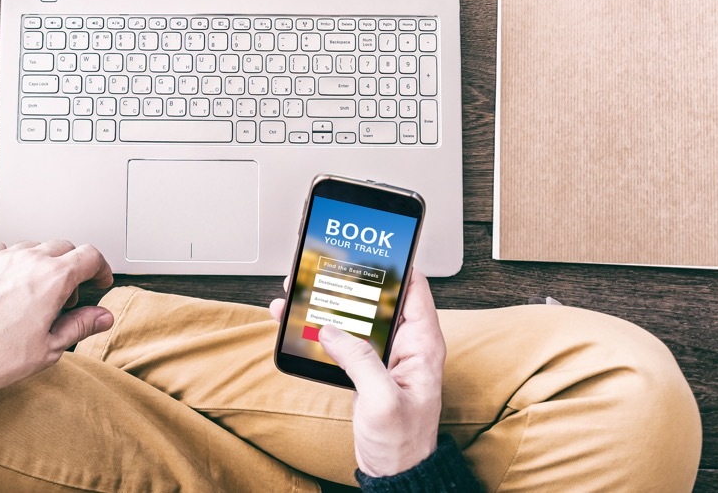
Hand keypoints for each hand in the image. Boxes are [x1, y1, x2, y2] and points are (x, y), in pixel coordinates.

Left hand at [0, 240, 113, 411]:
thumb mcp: (49, 347)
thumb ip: (80, 326)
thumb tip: (103, 317)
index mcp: (52, 278)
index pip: (90, 255)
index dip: (100, 268)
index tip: (98, 280)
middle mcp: (28, 259)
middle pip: (63, 247)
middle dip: (72, 267)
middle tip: (66, 295)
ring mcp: (0, 257)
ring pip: (32, 247)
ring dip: (41, 263)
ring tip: (34, 292)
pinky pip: (3, 251)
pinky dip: (12, 262)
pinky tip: (8, 284)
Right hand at [270, 270, 444, 476]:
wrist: (394, 474)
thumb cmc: (403, 444)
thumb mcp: (383, 402)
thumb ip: (361, 362)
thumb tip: (332, 330)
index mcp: (422, 344)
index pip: (413, 287)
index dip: (393, 264)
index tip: (366, 248)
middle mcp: (405, 343)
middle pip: (377, 297)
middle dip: (347, 280)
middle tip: (320, 267)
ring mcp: (383, 355)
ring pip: (354, 315)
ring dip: (327, 302)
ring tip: (299, 290)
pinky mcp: (365, 367)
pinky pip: (341, 337)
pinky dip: (318, 327)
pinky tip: (295, 322)